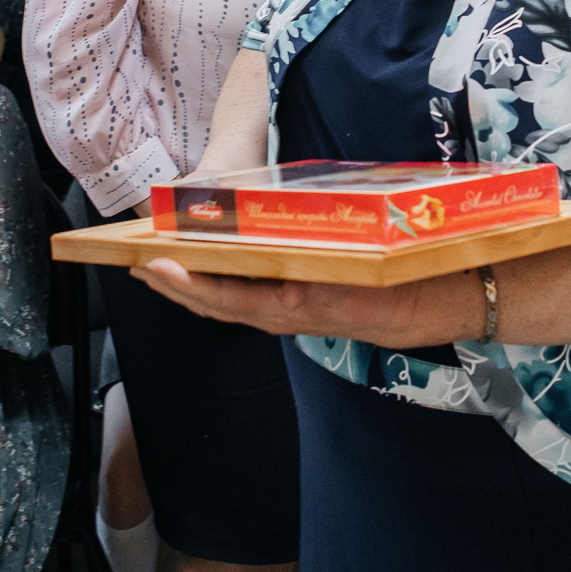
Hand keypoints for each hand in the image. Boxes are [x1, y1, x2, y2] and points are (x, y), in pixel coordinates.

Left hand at [131, 258, 475, 346]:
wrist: (434, 305)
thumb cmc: (400, 280)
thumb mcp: (358, 270)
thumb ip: (313, 267)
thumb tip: (276, 257)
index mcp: (294, 306)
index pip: (226, 298)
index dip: (187, 284)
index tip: (154, 265)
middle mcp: (285, 314)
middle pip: (216, 305)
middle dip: (174, 287)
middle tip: (136, 264)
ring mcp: (290, 314)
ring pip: (229, 305)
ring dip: (192, 288)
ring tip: (159, 267)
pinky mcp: (298, 308)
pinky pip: (249, 300)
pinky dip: (221, 287)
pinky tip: (209, 272)